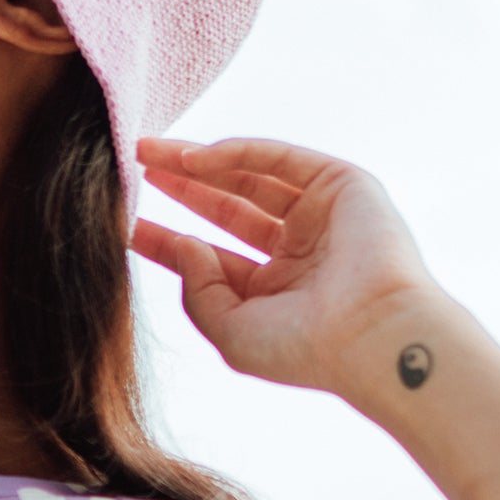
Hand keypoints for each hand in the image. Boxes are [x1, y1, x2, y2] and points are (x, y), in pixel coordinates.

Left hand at [129, 135, 445, 397]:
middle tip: (135, 168)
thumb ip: (198, 290)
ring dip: (198, 162)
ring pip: (248, 178)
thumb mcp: (231, 331)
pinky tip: (193, 158)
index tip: (126, 225)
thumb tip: (183, 244)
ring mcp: (322, 215)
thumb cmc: (305, 348)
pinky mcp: (342, 185)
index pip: (213, 255)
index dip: (168, 240)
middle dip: (180, 187)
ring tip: (148, 152)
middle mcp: (300, 250)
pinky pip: (278, 158)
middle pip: (227, 208)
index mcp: (278, 291)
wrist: (372, 335)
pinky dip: (235, 153)